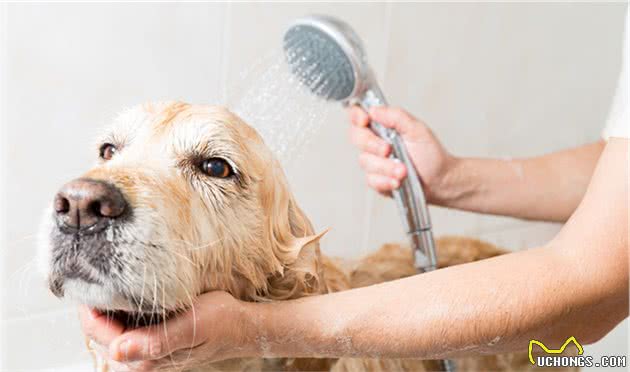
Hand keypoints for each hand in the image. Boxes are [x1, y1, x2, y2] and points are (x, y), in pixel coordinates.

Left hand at [79, 291, 253, 370]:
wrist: (241, 326)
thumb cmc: (220, 323)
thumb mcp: (191, 326)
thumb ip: (154, 341)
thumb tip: (118, 351)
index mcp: (144, 359)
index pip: (97, 331)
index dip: (88, 304)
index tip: (86, 275)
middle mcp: (140, 360)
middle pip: (99, 331)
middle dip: (96, 303)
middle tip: (95, 270)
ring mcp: (144, 352)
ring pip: (109, 328)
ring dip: (108, 305)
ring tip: (109, 277)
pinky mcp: (151, 343)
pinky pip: (123, 326)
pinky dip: (121, 308)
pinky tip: (129, 292)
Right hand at [348, 106, 454, 200]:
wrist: (439, 180)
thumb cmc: (430, 154)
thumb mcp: (417, 129)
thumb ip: (396, 116)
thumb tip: (374, 110)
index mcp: (382, 126)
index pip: (358, 115)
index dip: (356, 116)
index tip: (365, 120)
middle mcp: (375, 142)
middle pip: (356, 137)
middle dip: (372, 144)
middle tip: (389, 149)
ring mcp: (374, 161)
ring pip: (365, 161)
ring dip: (385, 167)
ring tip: (403, 170)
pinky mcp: (376, 180)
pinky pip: (371, 180)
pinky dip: (385, 181)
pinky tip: (397, 181)